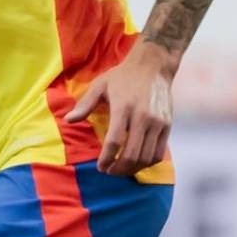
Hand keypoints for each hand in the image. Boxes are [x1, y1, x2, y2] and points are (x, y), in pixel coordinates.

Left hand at [66, 45, 174, 175]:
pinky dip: (147, 163)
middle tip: (109, 171)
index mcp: (124, 108)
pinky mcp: (167, 125)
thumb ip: (85, 104)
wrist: (154, 65)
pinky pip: (158, 152)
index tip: (100, 167)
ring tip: (122, 168)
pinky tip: (137, 162)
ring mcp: (157, 122)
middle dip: (118, 169)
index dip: (106, 159)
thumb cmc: (123, 76)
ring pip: (146, 157)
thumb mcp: (100, 85)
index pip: (114, 142)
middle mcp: (143, 117)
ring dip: (132, 169)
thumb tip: (68, 120)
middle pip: (132, 154)